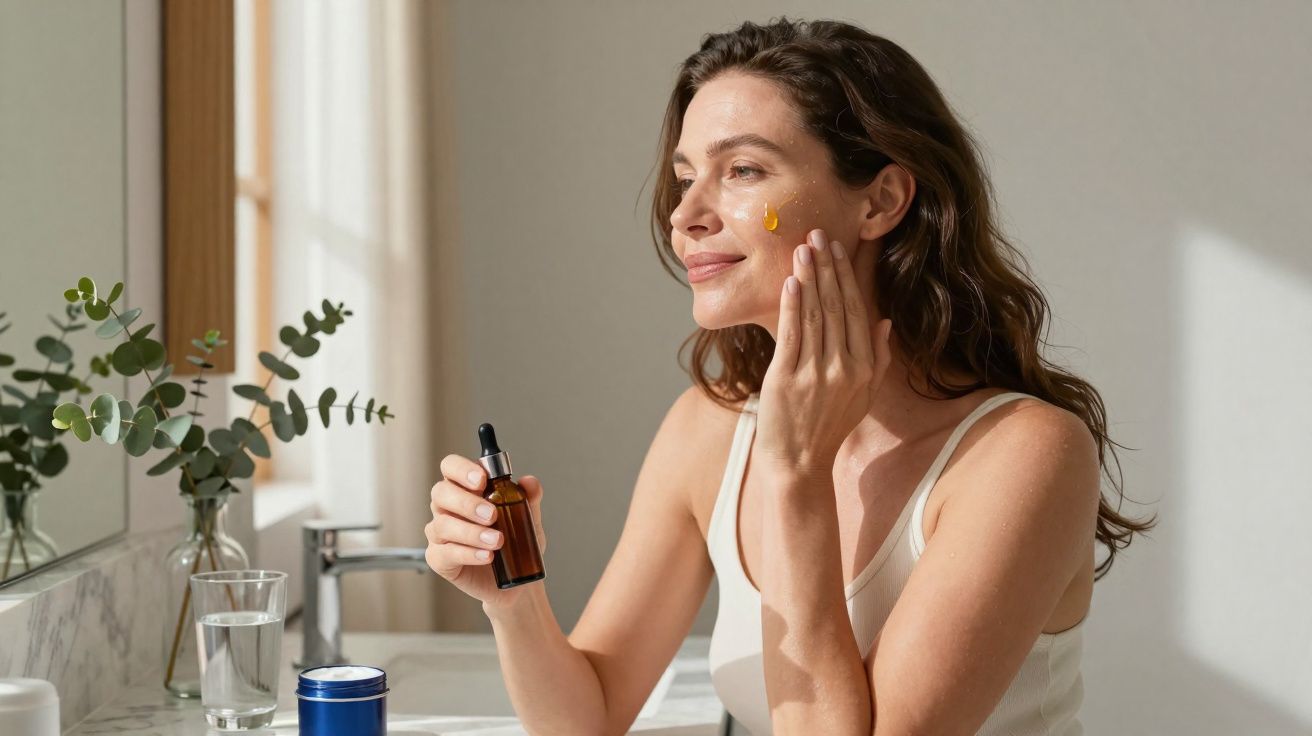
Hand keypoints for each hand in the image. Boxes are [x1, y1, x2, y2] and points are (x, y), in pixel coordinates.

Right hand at [425, 454, 546, 608]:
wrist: (514, 580)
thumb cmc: (514, 542)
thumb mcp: (527, 518)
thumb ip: (528, 498)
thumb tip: (530, 482)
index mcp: (464, 488)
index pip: (451, 467)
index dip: (461, 469)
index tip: (482, 480)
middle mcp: (446, 507)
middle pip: (440, 493)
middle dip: (466, 502)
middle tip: (492, 515)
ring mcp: (440, 533)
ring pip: (442, 525)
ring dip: (471, 532)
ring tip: (497, 540)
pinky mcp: (439, 559)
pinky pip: (446, 553)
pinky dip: (468, 553)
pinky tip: (487, 556)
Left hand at [755, 228, 893, 478]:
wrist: (799, 465)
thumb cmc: (829, 428)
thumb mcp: (863, 396)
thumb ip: (878, 359)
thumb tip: (885, 322)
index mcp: (865, 368)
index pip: (856, 311)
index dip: (845, 277)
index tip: (837, 249)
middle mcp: (844, 368)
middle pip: (836, 306)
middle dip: (827, 267)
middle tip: (817, 234)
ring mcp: (816, 374)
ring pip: (814, 315)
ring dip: (808, 278)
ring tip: (802, 249)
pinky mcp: (786, 379)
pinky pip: (792, 334)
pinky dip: (791, 306)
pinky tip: (790, 282)